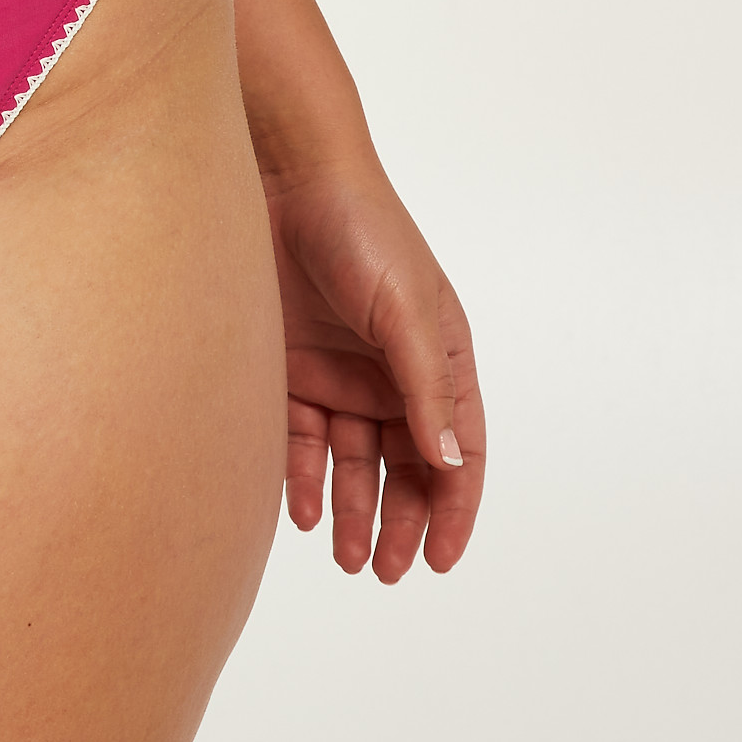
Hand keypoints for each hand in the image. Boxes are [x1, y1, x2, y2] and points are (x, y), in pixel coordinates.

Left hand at [265, 151, 484, 579]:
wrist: (283, 172)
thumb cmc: (361, 227)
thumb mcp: (404, 309)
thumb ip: (425, 386)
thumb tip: (449, 462)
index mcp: (439, 357)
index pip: (457, 449)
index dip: (453, 508)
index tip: (439, 559)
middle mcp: (391, 371)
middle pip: (402, 466)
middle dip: (397, 521)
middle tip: (382, 569)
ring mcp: (339, 369)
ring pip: (351, 461)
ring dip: (350, 510)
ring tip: (345, 556)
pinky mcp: (289, 363)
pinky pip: (300, 436)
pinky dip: (304, 477)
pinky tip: (303, 511)